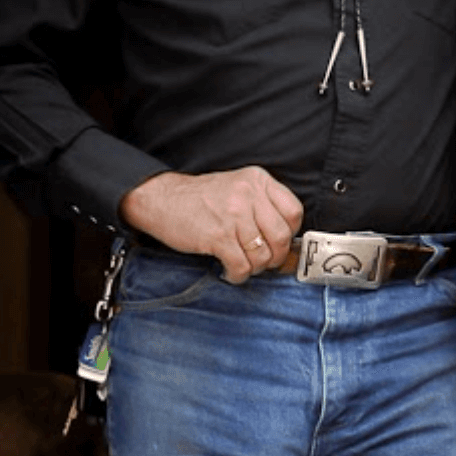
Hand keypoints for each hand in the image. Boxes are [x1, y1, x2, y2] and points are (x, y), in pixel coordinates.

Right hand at [119, 167, 303, 283]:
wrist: (162, 199)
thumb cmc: (201, 198)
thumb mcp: (238, 187)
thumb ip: (262, 204)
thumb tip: (285, 238)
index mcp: (258, 180)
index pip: (294, 211)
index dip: (291, 233)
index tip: (279, 242)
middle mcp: (249, 194)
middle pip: (282, 236)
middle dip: (276, 257)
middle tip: (265, 261)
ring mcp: (233, 215)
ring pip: (262, 255)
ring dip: (255, 268)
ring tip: (243, 265)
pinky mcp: (217, 236)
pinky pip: (241, 265)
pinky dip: (238, 275)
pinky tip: (230, 272)